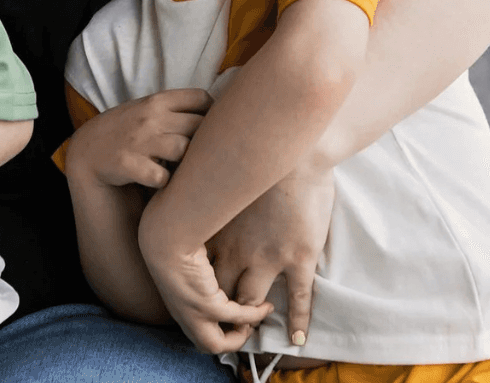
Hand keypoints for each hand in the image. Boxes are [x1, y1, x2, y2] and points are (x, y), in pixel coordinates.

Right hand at [67, 89, 208, 188]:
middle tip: (199, 154)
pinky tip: (160, 180)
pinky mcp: (128, 164)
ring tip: (178, 167)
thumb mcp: (146, 109)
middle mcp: (150, 117)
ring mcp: (139, 140)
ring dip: (185, 161)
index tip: (211, 128)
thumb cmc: (125, 130)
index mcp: (157, 100)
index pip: (201, 98)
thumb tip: (215, 111)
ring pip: (183, 149)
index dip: (212, 113)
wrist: (87, 150)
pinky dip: (165, 182)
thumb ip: (174, 108)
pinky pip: (162, 176)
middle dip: (203, 141)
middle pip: (199, 125)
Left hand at [136, 217, 271, 353]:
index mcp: (180, 309)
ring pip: (218, 344)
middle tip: (247, 327)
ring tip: (256, 320)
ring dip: (241, 336)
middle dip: (231, 342)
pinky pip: (237, 318)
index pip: (199, 334)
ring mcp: (194, 314)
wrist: (165, 239)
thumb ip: (199, 277)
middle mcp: (185, 316)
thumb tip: (214, 275)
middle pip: (207, 346)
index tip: (235, 322)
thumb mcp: (185, 267)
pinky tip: (265, 306)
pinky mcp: (208, 306)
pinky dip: (253, 315)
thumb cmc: (175, 246)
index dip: (219, 332)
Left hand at [208, 164, 335, 346]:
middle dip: (217, 308)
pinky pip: (298, 300)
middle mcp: (237, 249)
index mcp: (217, 229)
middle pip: (218, 291)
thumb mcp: (222, 175)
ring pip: (251, 301)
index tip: (196, 290)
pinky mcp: (299, 258)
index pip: (197, 269)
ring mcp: (268, 257)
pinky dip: (296, 322)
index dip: (195, 284)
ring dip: (250, 317)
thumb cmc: (258, 155)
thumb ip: (209, 194)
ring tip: (253, 329)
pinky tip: (296, 340)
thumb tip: (190, 188)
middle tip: (221, 317)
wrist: (298, 150)